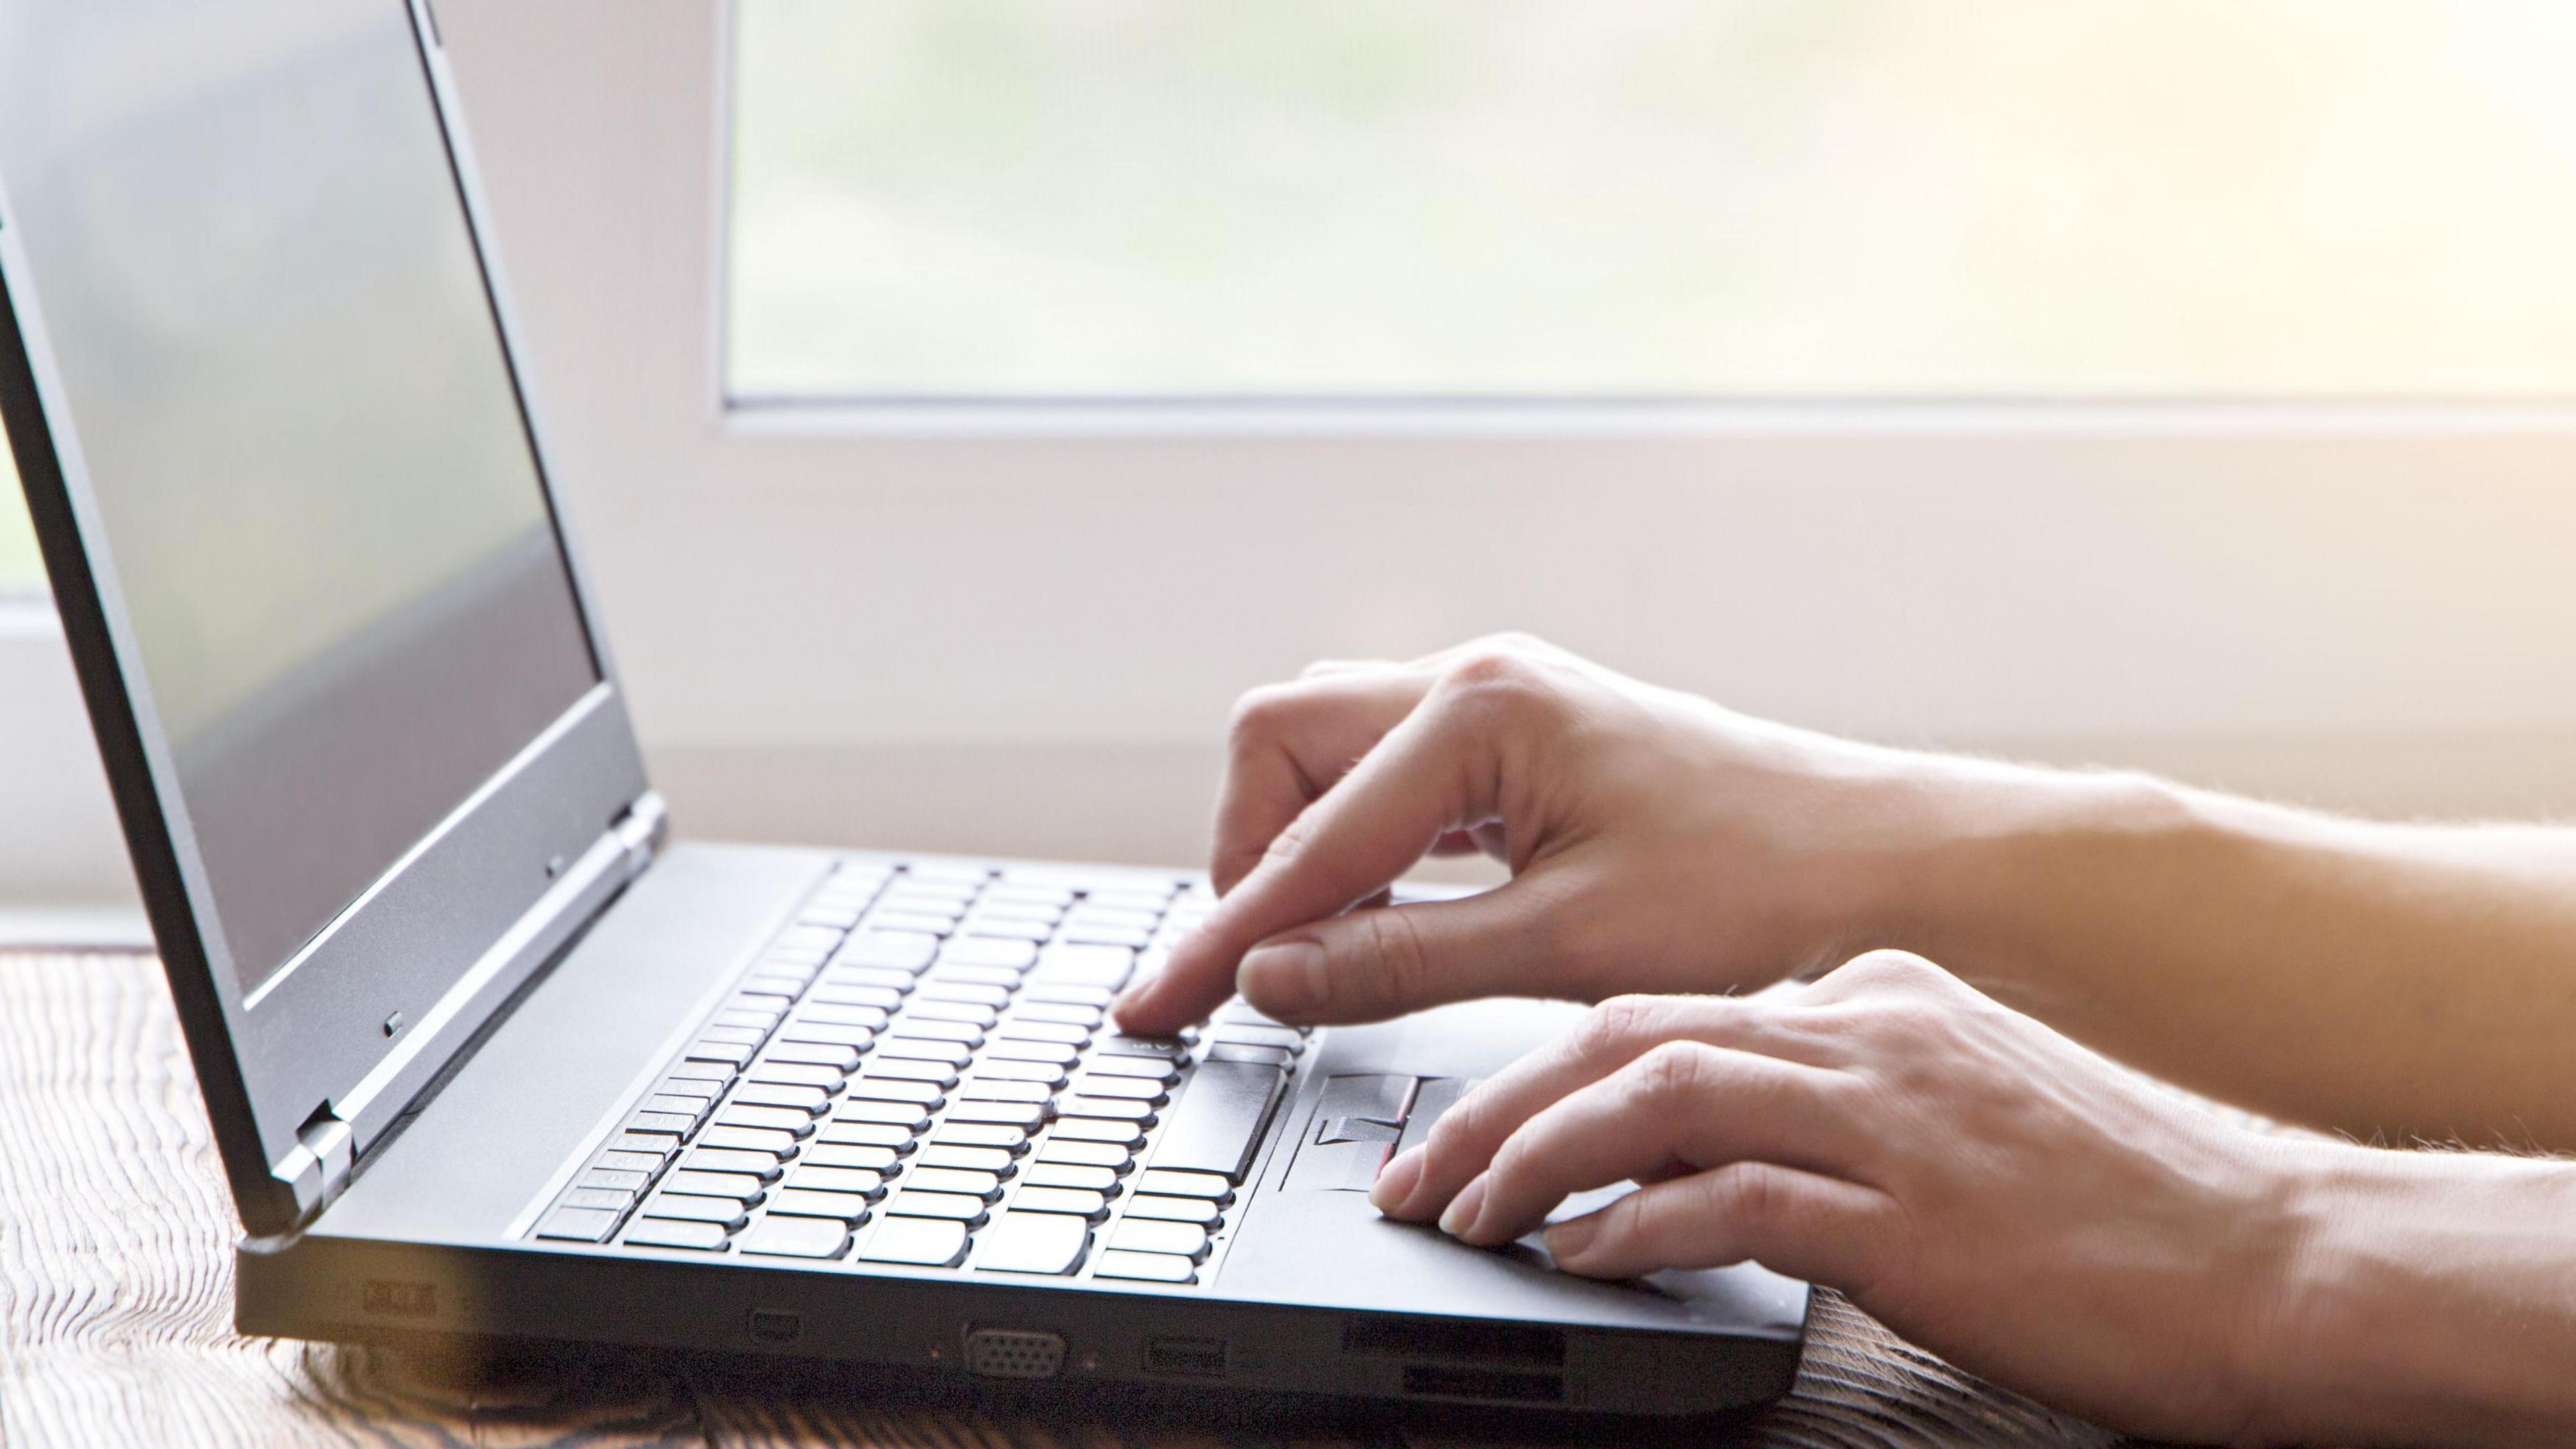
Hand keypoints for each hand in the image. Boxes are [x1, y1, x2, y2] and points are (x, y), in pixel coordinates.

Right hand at [1113, 633, 1948, 1034]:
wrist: (1880, 867)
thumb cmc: (1758, 889)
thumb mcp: (1565, 947)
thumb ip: (1397, 960)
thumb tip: (1267, 978)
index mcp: (1482, 709)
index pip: (1303, 830)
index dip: (1226, 933)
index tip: (1162, 1005)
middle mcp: (1477, 685)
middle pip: (1283, 749)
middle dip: (1248, 861)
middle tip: (1244, 978)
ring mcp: (1497, 713)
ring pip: (1330, 764)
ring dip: (1301, 861)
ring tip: (1302, 968)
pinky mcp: (1519, 755)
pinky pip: (1391, 792)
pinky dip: (1359, 861)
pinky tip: (1371, 933)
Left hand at [1371, 950, 2316, 1441]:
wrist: (2275, 1258)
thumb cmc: (2119, 1203)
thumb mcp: (1956, 1110)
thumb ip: (1831, 1106)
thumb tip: (1696, 1155)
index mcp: (1873, 996)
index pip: (1662, 1012)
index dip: (1542, 1072)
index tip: (1469, 1129)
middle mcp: (1866, 1028)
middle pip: (1625, 1038)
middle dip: (1496, 1108)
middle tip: (1417, 1179)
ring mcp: (1887, 1113)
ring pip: (1651, 1098)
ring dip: (1532, 1160)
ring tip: (1462, 1220)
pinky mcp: (1907, 1212)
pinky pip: (1728, 1203)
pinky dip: (1633, 1231)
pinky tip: (1580, 1264)